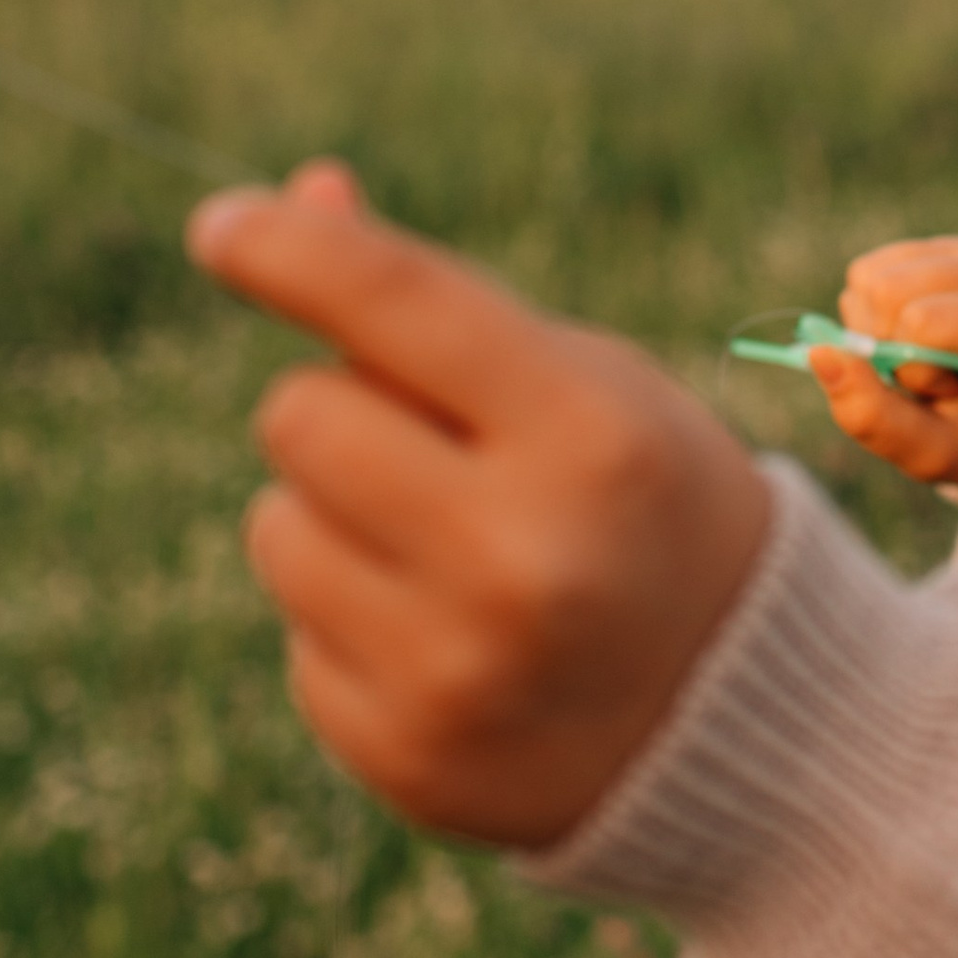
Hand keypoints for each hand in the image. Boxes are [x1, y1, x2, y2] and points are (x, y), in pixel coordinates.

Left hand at [187, 161, 770, 848]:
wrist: (737, 720)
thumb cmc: (643, 507)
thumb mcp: (583, 386)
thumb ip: (436, 305)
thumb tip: (298, 201)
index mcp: (591, 438)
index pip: (396, 303)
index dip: (291, 252)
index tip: (221, 223)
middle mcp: (524, 557)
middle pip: (301, 416)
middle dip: (341, 413)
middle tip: (431, 454)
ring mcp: (457, 670)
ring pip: (276, 528)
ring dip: (334, 522)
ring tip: (451, 558)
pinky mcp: (402, 755)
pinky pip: (296, 638)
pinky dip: (352, 624)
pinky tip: (453, 645)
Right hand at [813, 235, 957, 490]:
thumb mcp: (933, 454)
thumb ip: (875, 417)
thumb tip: (820, 353)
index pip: (924, 319)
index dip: (910, 367)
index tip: (947, 392)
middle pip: (889, 288)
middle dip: (886, 344)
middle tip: (928, 376)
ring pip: (872, 276)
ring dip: (877, 329)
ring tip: (923, 357)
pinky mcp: (946, 245)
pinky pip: (870, 269)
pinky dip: (873, 312)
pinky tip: (913, 334)